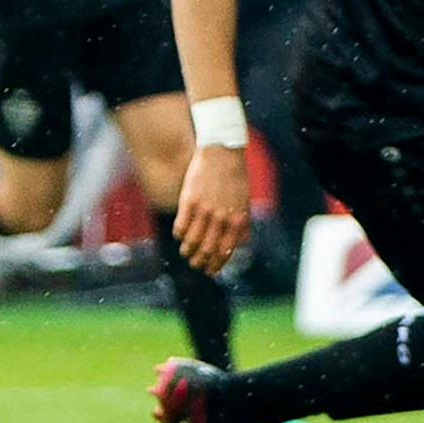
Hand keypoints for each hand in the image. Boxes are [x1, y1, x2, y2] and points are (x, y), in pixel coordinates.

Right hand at [174, 144, 251, 274]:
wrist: (222, 151)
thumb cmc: (235, 176)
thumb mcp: (244, 201)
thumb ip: (243, 224)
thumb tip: (241, 244)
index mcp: (237, 219)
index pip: (225, 250)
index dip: (217, 263)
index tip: (210, 270)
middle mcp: (221, 217)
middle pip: (208, 248)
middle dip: (201, 261)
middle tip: (196, 265)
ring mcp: (204, 209)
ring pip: (193, 240)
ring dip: (188, 251)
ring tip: (185, 253)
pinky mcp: (189, 200)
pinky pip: (181, 225)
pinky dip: (180, 234)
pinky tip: (179, 236)